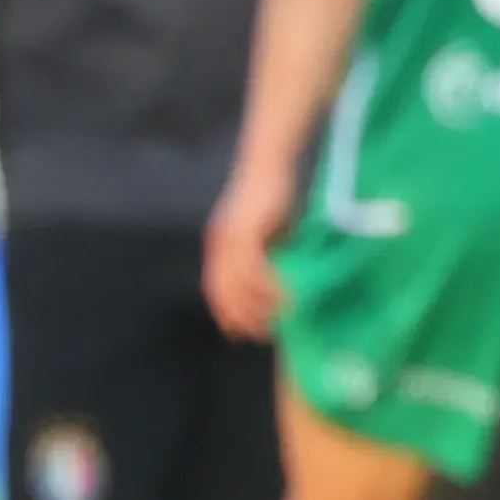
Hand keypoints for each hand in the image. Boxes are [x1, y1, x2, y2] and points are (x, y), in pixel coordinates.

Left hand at [202, 165, 291, 340]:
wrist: (269, 164)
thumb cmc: (272, 194)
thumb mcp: (267, 228)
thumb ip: (268, 250)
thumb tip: (280, 272)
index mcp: (220, 243)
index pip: (216, 286)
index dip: (226, 310)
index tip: (238, 331)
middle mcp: (219, 244)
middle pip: (223, 290)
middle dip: (239, 316)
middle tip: (256, 335)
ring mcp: (230, 238)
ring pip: (238, 284)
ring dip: (256, 307)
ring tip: (273, 322)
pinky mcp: (246, 232)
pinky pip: (254, 268)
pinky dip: (267, 287)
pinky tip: (282, 298)